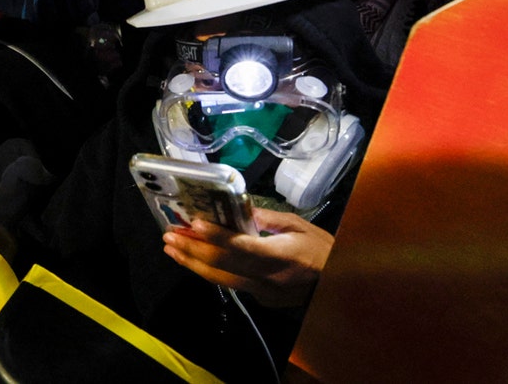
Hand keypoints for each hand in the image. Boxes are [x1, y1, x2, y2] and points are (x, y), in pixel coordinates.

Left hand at [162, 207, 333, 307]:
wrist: (339, 285)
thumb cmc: (321, 249)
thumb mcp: (299, 225)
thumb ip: (267, 218)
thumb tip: (238, 208)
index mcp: (281, 256)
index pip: (242, 247)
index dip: (216, 236)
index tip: (195, 224)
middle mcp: (267, 278)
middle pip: (223, 266)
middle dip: (192, 250)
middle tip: (169, 236)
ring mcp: (262, 293)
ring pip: (221, 279)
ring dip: (193, 263)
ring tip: (172, 249)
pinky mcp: (260, 299)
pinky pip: (230, 284)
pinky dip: (210, 271)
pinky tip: (194, 261)